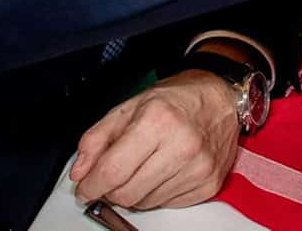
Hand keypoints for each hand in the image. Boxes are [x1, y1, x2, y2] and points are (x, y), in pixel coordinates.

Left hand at [70, 71, 238, 209]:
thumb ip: (97, 138)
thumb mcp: (130, 106)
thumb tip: (80, 171)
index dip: (90, 185)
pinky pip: (167, 204)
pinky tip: (164, 171)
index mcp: (159, 121)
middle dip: (111, 189)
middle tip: (114, 175)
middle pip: (127, 193)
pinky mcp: (209, 183)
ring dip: (136, 191)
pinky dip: (158, 193)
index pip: (113, 171)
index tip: (84, 188)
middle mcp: (182, 145)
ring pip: (145, 203)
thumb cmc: (178, 98)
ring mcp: (198, 167)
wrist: (221, 98)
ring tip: (145, 166)